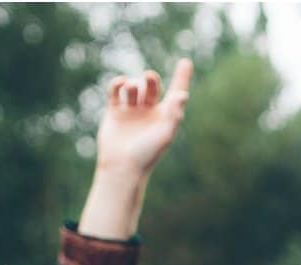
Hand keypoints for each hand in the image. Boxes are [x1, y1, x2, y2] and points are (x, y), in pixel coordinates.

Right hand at [97, 58, 193, 175]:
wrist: (121, 166)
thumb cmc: (147, 154)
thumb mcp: (165, 134)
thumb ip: (174, 113)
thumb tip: (182, 94)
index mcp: (165, 116)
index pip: (175, 92)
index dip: (181, 77)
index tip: (186, 61)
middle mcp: (149, 112)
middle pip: (152, 86)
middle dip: (151, 79)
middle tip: (149, 77)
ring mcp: (131, 110)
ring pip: (134, 86)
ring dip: (135, 84)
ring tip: (132, 90)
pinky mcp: (114, 111)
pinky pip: (116, 90)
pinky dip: (119, 83)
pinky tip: (121, 84)